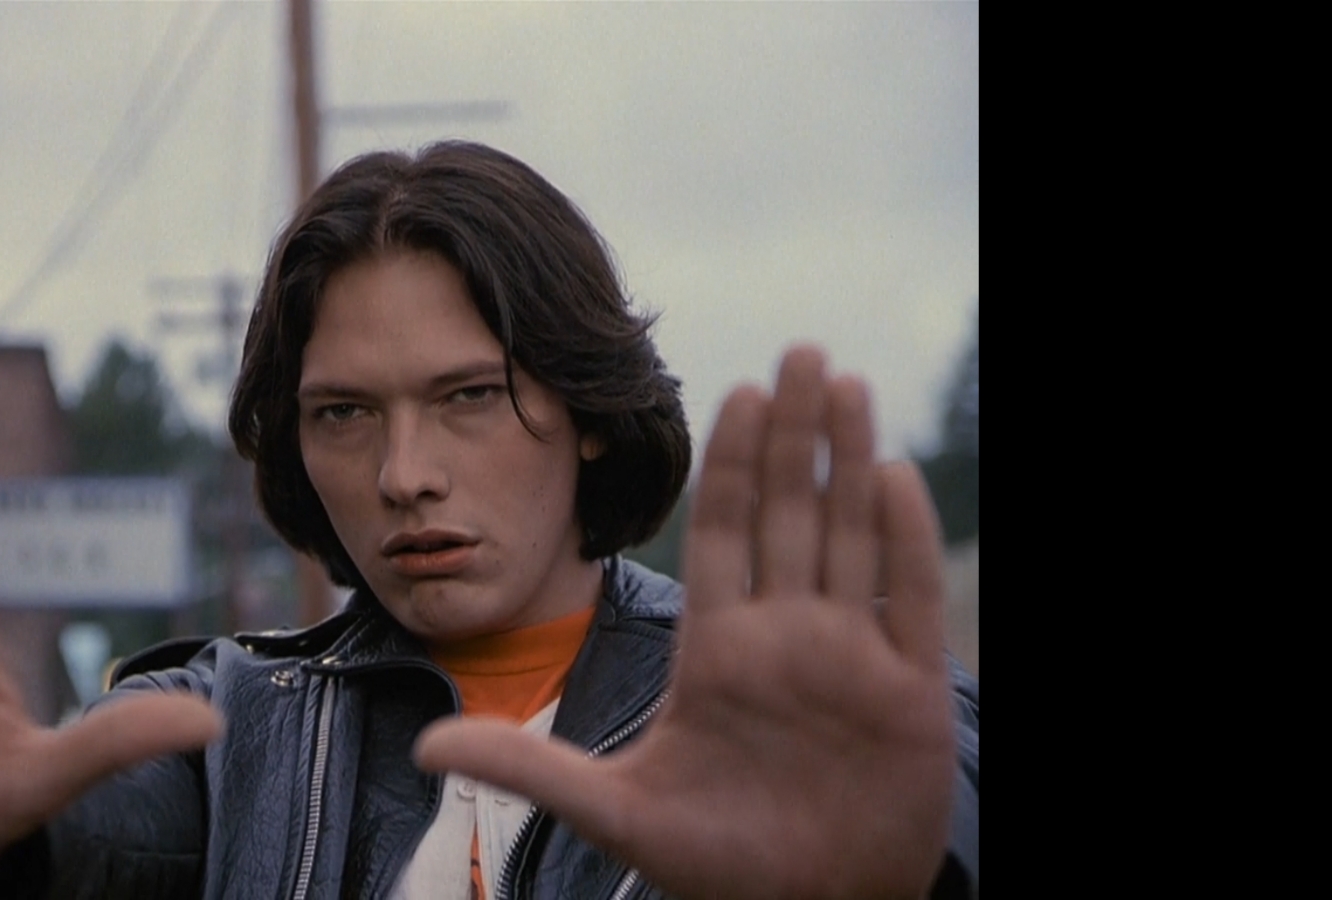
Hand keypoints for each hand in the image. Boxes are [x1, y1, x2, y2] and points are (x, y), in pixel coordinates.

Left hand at [415, 346, 954, 898]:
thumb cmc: (718, 865)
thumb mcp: (615, 813)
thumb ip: (528, 767)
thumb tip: (425, 746)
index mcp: (720, 651)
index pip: (727, 533)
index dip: (734, 463)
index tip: (733, 391)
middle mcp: (787, 639)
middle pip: (792, 514)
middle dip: (795, 434)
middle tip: (798, 351)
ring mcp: (851, 660)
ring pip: (850, 538)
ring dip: (849, 460)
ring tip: (843, 383)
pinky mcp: (907, 694)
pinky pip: (904, 600)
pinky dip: (900, 540)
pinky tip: (886, 476)